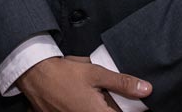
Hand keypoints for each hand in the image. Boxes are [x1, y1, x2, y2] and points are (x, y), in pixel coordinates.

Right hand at [16, 56, 150, 111]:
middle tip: (108, 96)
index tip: (134, 103)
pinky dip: (88, 107)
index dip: (131, 109)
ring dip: (101, 107)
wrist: (35, 75)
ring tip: (95, 96)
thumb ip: (122, 83)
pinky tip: (83, 99)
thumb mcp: (96, 73)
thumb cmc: (64, 73)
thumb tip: (146, 89)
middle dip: (113, 107)